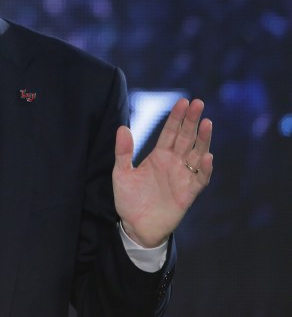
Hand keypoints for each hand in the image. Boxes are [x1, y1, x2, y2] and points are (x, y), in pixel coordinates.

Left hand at [113, 98, 212, 247]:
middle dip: (192, 121)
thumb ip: (123, 152)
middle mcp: (174, 163)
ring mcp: (183, 177)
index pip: (170, 132)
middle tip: (198, 102)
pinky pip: (200, 179)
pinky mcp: (189, 193)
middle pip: (186, 138)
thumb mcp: (121, 173)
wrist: (136, 227)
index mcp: (158, 156)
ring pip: (197, 154)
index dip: (176, 117)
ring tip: (207, 123)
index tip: (183, 101)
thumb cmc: (129, 200)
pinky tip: (207, 157)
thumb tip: (122, 127)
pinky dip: (205, 169)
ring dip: (203, 140)